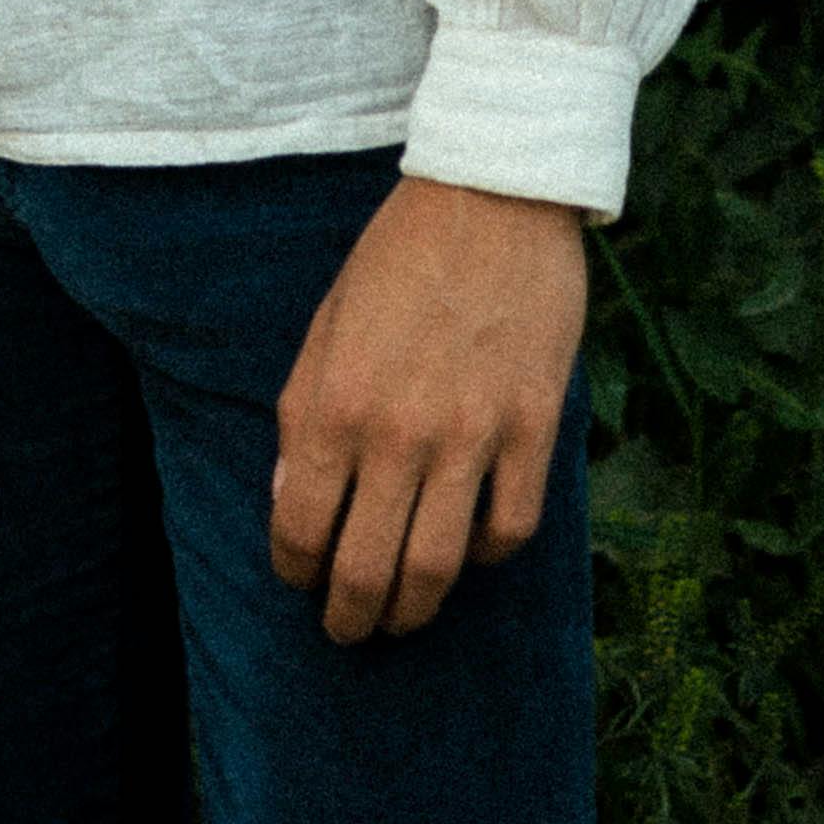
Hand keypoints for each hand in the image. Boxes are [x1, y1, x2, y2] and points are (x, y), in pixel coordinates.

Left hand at [269, 178, 587, 645]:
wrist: (492, 193)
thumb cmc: (398, 255)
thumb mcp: (326, 324)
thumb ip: (301, 413)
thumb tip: (289, 496)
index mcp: (335, 403)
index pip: (300, 527)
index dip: (293, 569)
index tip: (298, 578)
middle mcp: (399, 432)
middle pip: (367, 568)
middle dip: (349, 617)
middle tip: (347, 630)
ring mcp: (473, 434)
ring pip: (438, 567)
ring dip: (413, 611)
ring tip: (402, 619)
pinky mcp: (534, 426)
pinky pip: (511, 527)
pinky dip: (485, 555)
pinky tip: (469, 549)